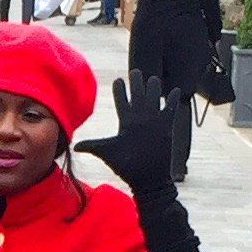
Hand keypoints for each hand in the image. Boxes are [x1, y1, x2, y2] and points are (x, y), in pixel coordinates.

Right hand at [74, 78, 173, 198]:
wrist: (150, 178)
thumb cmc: (127, 166)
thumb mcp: (107, 153)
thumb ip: (91, 146)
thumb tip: (74, 146)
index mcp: (127, 120)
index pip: (121, 99)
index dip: (120, 88)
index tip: (119, 80)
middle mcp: (141, 116)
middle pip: (139, 92)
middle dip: (137, 81)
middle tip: (136, 72)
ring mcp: (156, 119)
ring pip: (155, 96)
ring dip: (154, 87)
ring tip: (153, 79)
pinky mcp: (168, 126)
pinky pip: (172, 108)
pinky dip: (174, 99)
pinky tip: (176, 91)